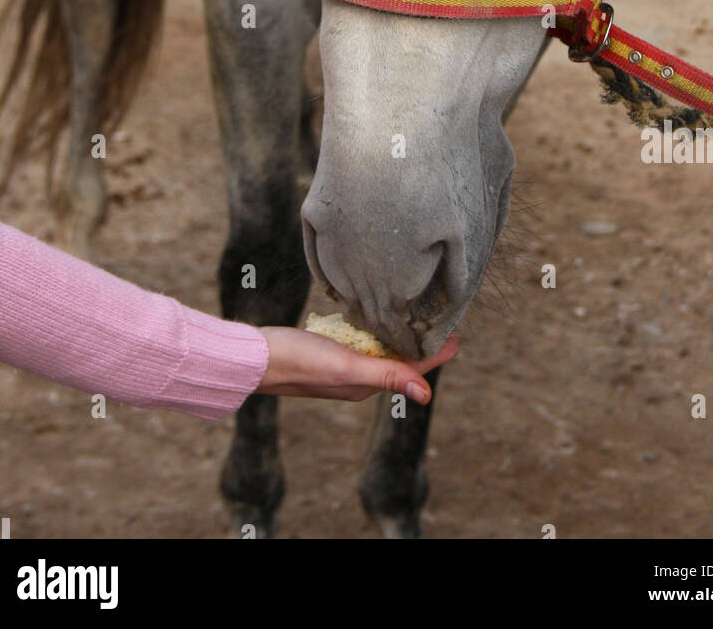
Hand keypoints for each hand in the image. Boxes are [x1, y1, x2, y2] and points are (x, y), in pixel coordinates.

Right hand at [256, 327, 458, 403]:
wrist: (256, 357)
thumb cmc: (299, 361)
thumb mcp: (346, 366)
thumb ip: (386, 375)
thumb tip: (427, 395)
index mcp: (366, 383)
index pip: (411, 368)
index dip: (435, 352)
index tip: (457, 335)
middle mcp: (357, 377)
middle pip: (398, 360)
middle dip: (420, 343)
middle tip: (441, 321)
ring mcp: (341, 365)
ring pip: (380, 351)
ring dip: (399, 337)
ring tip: (415, 318)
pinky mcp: (327, 351)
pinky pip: (359, 343)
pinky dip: (373, 331)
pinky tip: (375, 318)